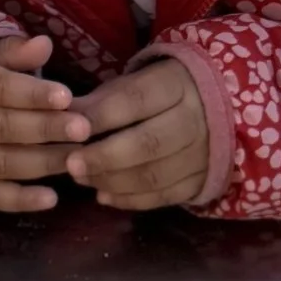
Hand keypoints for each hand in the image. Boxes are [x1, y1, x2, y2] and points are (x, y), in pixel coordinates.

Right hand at [0, 32, 90, 210]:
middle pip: (1, 127)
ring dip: (41, 163)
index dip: (32, 93)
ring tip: (77, 158)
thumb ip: (11, 53)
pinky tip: (51, 199)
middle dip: (45, 129)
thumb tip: (45, 44)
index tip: (67, 97)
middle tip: (83, 130)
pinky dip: (19, 200)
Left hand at [67, 54, 210, 209]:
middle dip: (105, 157)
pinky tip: (103, 196)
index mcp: (177, 84)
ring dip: (112, 181)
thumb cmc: (162, 91)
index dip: (101, 116)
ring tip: (81, 178)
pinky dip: (130, 199)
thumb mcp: (136, 82)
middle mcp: (196, 120)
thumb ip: (102, 100)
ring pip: (154, 175)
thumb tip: (62, 117)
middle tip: (71, 164)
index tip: (71, 128)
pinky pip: (164, 196)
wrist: (218, 107)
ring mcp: (203, 154)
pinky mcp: (202, 181)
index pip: (135, 101)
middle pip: (148, 143)